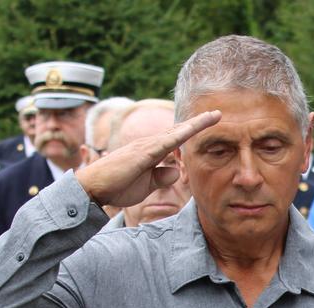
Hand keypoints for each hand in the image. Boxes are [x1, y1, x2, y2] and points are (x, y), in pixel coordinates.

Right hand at [75, 110, 220, 208]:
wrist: (94, 188)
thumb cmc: (118, 186)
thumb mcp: (147, 184)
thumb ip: (161, 177)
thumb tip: (176, 171)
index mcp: (152, 151)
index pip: (176, 138)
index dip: (193, 131)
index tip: (210, 126)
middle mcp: (150, 144)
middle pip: (179, 130)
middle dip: (199, 122)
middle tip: (218, 114)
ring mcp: (146, 146)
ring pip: (175, 132)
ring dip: (194, 125)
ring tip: (213, 116)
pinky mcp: (141, 154)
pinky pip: (164, 143)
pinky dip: (179, 136)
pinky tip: (191, 130)